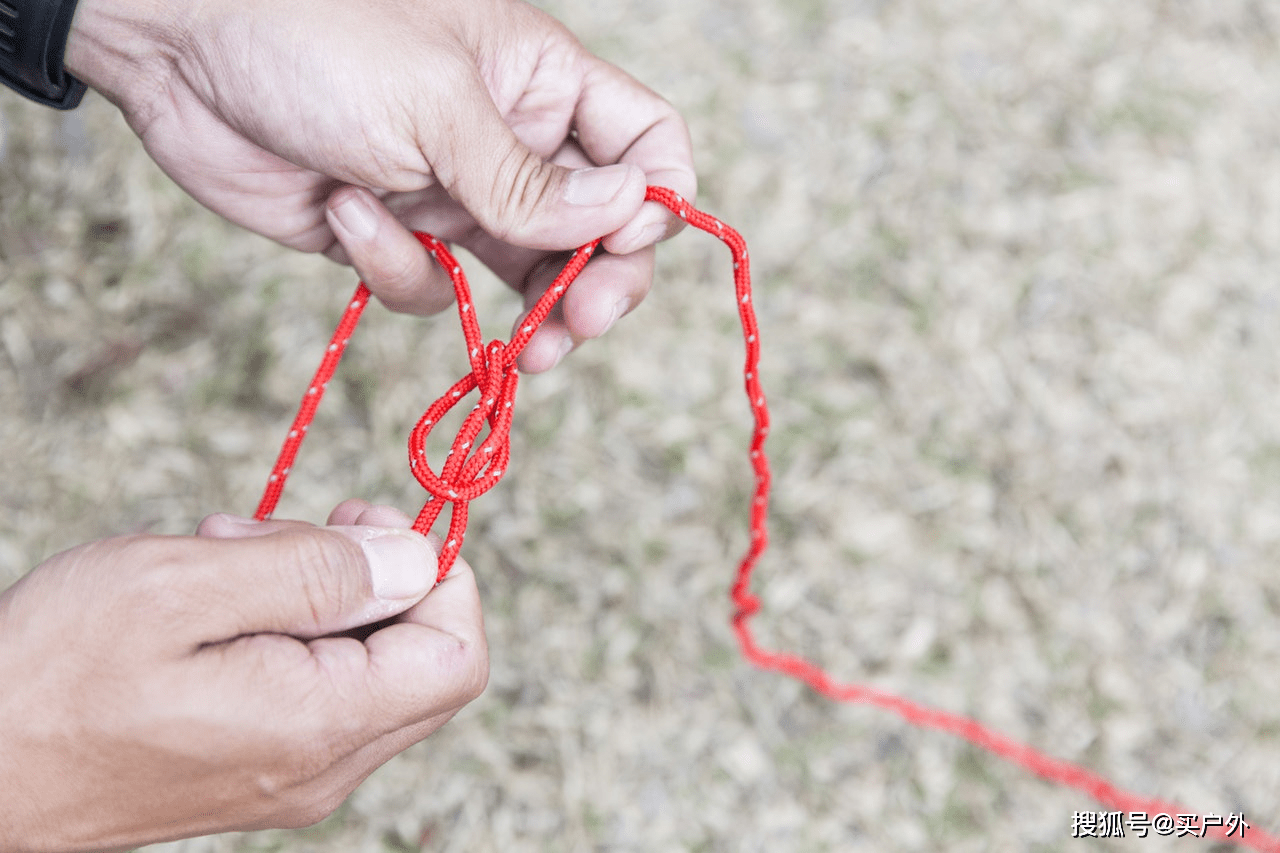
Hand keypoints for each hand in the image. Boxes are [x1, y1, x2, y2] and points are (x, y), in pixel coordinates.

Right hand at [0, 501, 486, 852]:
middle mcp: (324, 766)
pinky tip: (212, 598)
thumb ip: (317, 571)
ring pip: (367, 667)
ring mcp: (292, 776)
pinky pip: (316, 688)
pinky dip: (285, 629)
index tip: (366, 525)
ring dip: (316, 594)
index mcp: (322, 724)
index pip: (459, 654)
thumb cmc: (54, 675)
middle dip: (373, 576)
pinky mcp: (257, 770)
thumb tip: (417, 558)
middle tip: (281, 534)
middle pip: (422, 660)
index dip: (440, 575)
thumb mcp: (184, 587)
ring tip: (224, 557)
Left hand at [65, 0, 696, 371]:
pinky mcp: (392, 230)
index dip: (654, 202)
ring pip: (524, 273)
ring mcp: (453, 188)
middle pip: (597, 227)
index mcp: (542, 82)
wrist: (175, 44)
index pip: (646, 143)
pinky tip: (346, 216)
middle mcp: (511, 139)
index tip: (624, 250)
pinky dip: (395, 266)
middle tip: (581, 329)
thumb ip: (530, 179)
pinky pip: (429, 281)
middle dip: (596, 284)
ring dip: (524, 314)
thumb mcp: (436, 105)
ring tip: (521, 351)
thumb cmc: (314, 33)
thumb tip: (630, 214)